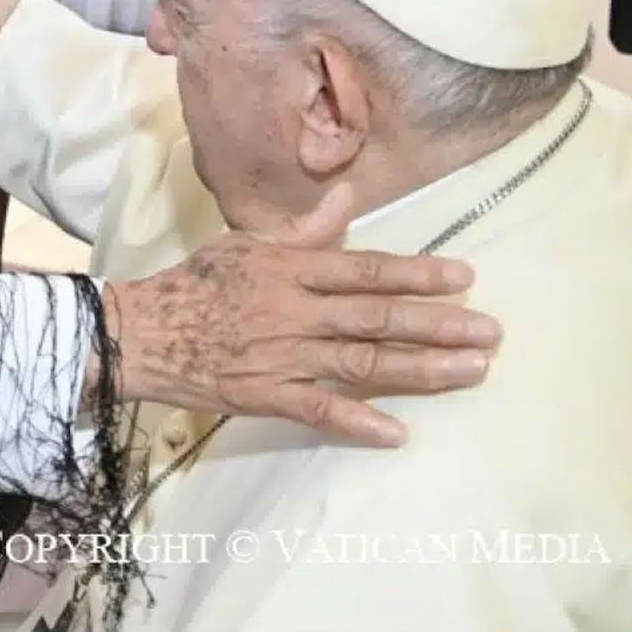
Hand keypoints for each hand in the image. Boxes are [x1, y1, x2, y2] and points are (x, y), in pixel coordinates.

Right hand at [100, 186, 499, 446]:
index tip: (464, 276)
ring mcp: (283, 356)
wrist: (142, 332)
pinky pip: (318, 411)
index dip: (416, 272)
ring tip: (471, 372)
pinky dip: (356, 422)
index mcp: (291, 270)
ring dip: (420, 369)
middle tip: (490, 332)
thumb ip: (305, 229)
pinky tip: (397, 434)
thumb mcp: (248, 242)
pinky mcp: (266, 395)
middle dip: (437, 324)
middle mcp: (295, 312)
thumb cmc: (196, 283)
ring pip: (361, 364)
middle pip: (377, 318)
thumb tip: (348, 197)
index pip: (365, 269)